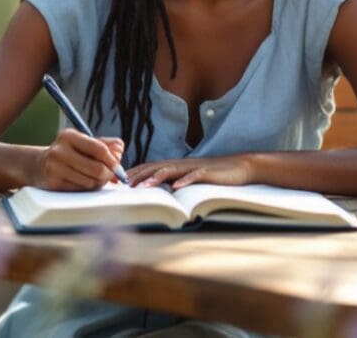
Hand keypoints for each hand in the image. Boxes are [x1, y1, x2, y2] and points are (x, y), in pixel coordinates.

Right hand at [34, 128, 124, 190]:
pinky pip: (81, 190)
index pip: (99, 149)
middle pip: (97, 168)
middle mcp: (59, 151)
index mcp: (69, 136)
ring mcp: (55, 168)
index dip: (112, 160)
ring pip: (91, 182)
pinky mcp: (53, 184)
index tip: (118, 166)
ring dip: (98, 183)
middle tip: (109, 176)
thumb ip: (105, 144)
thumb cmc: (69, 153)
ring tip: (94, 178)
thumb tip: (119, 151)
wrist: (38, 166)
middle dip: (108, 174)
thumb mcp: (83, 143)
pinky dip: (87, 189)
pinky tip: (83, 183)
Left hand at [127, 155, 253, 188]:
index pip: (149, 168)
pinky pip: (194, 176)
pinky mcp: (207, 173)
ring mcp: (193, 168)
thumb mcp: (189, 179)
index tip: (117, 182)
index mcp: (175, 166)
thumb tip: (156, 192)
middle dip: (137, 176)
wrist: (239, 167)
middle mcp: (180, 165)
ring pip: (170, 171)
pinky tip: (176, 188)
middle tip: (121, 185)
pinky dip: (185, 181)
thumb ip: (173, 182)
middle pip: (154, 168)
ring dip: (155, 179)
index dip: (133, 174)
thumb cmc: (213, 176)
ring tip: (142, 188)